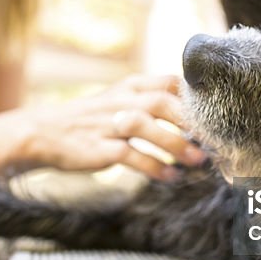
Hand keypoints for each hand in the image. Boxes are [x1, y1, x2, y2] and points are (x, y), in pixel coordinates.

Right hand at [17, 74, 206, 180]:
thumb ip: (150, 101)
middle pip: (162, 102)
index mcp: (130, 86)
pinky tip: (170, 177)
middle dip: (190, 121)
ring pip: (147, 127)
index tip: (216, 113)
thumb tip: (191, 115)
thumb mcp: (119, 100)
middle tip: (214, 139)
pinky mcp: (100, 148)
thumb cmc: (90, 120)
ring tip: (198, 161)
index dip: (194, 96)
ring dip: (175, 144)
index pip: (168, 82)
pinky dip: (154, 167)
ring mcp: (109, 124)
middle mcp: (121, 100)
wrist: (44, 133)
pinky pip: (131, 156)